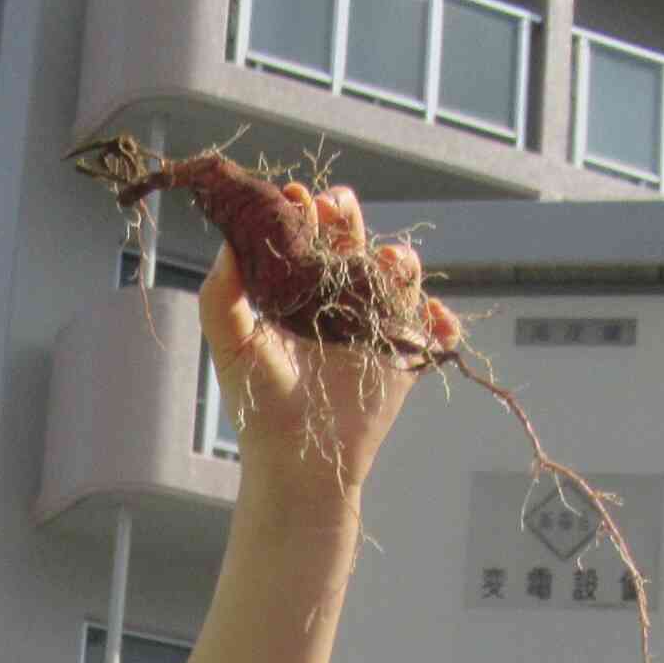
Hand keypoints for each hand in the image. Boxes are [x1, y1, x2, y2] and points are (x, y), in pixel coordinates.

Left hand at [201, 186, 450, 508]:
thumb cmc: (258, 404)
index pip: (307, 233)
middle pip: (353, 239)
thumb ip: (221, 293)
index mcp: (298, 287)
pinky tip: (431, 319)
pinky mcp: (405, 357)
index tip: (295, 200)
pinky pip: (436, 330)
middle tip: (336, 210)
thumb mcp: (231, 344)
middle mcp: (338, 298)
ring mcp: (375, 325)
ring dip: (397, 259)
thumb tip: (228, 238)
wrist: (295, 462)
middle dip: (348, 216)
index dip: (304, 210)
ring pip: (399, 275)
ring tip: (385, 262)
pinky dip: (442, 320)